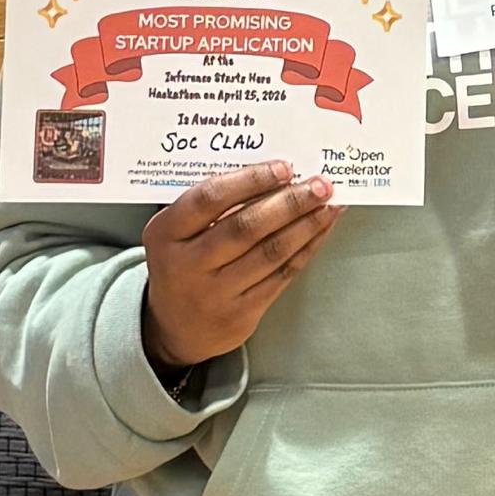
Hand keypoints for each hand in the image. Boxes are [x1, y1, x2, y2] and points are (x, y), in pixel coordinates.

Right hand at [139, 161, 335, 378]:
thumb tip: (271, 175)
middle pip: (246, 227)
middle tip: (319, 184)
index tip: (283, 167)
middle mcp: (188, 265)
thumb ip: (209, 205)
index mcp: (166, 234)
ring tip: (328, 205)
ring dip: (306, 225)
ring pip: (270, 253)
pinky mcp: (241, 314)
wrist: (171, 328)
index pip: (210, 199)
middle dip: (289, 202)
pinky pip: (281, 276)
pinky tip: (319, 232)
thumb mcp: (175, 231)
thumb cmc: (178, 264)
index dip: (250, 180)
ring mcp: (215, 293)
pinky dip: (305, 250)